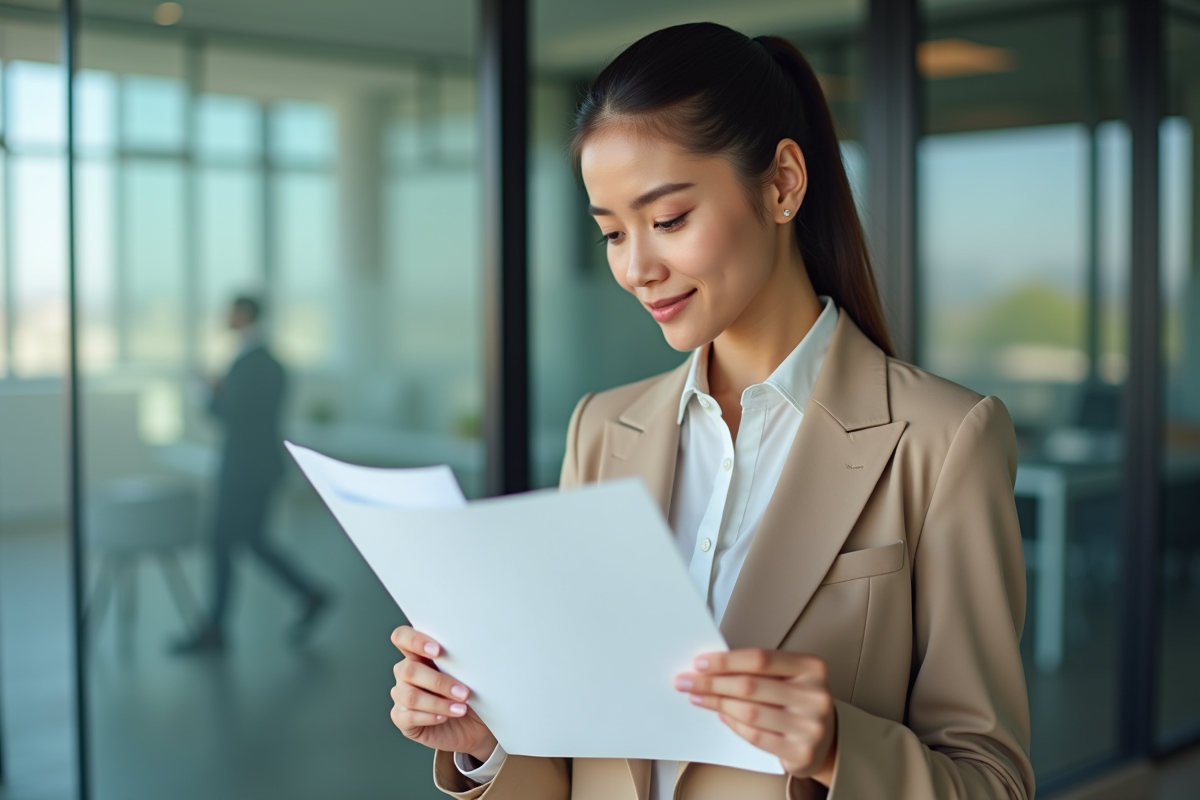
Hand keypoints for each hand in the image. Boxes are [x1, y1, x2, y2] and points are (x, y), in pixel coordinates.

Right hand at [390, 626, 497, 761]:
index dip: (414, 641)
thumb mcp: (469, 674)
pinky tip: (444, 717)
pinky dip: (429, 717)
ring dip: (438, 703)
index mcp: (419, 654)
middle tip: (464, 692)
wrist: (473, 724)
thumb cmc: (470, 693)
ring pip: (410, 696)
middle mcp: (405, 673)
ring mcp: (401, 696)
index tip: (437, 651)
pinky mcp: (401, 719)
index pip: (403, 637)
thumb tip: (469, 653)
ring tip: (460, 709)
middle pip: (409, 670)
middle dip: (438, 682)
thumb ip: (460, 661)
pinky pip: (408, 717)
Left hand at [674, 649, 837, 785]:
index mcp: (812, 667)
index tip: (700, 663)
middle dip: (712, 683)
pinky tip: (722, 716)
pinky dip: (733, 725)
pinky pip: (755, 736)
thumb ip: (757, 669)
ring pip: (749, 712)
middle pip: (750, 686)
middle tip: (687, 681)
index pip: (760, 659)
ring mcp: (810, 726)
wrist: (827, 738)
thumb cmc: (798, 700)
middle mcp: (815, 696)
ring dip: (717, 704)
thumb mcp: (787, 676)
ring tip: (698, 697)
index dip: (726, 660)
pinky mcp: (801, 752)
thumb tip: (710, 666)